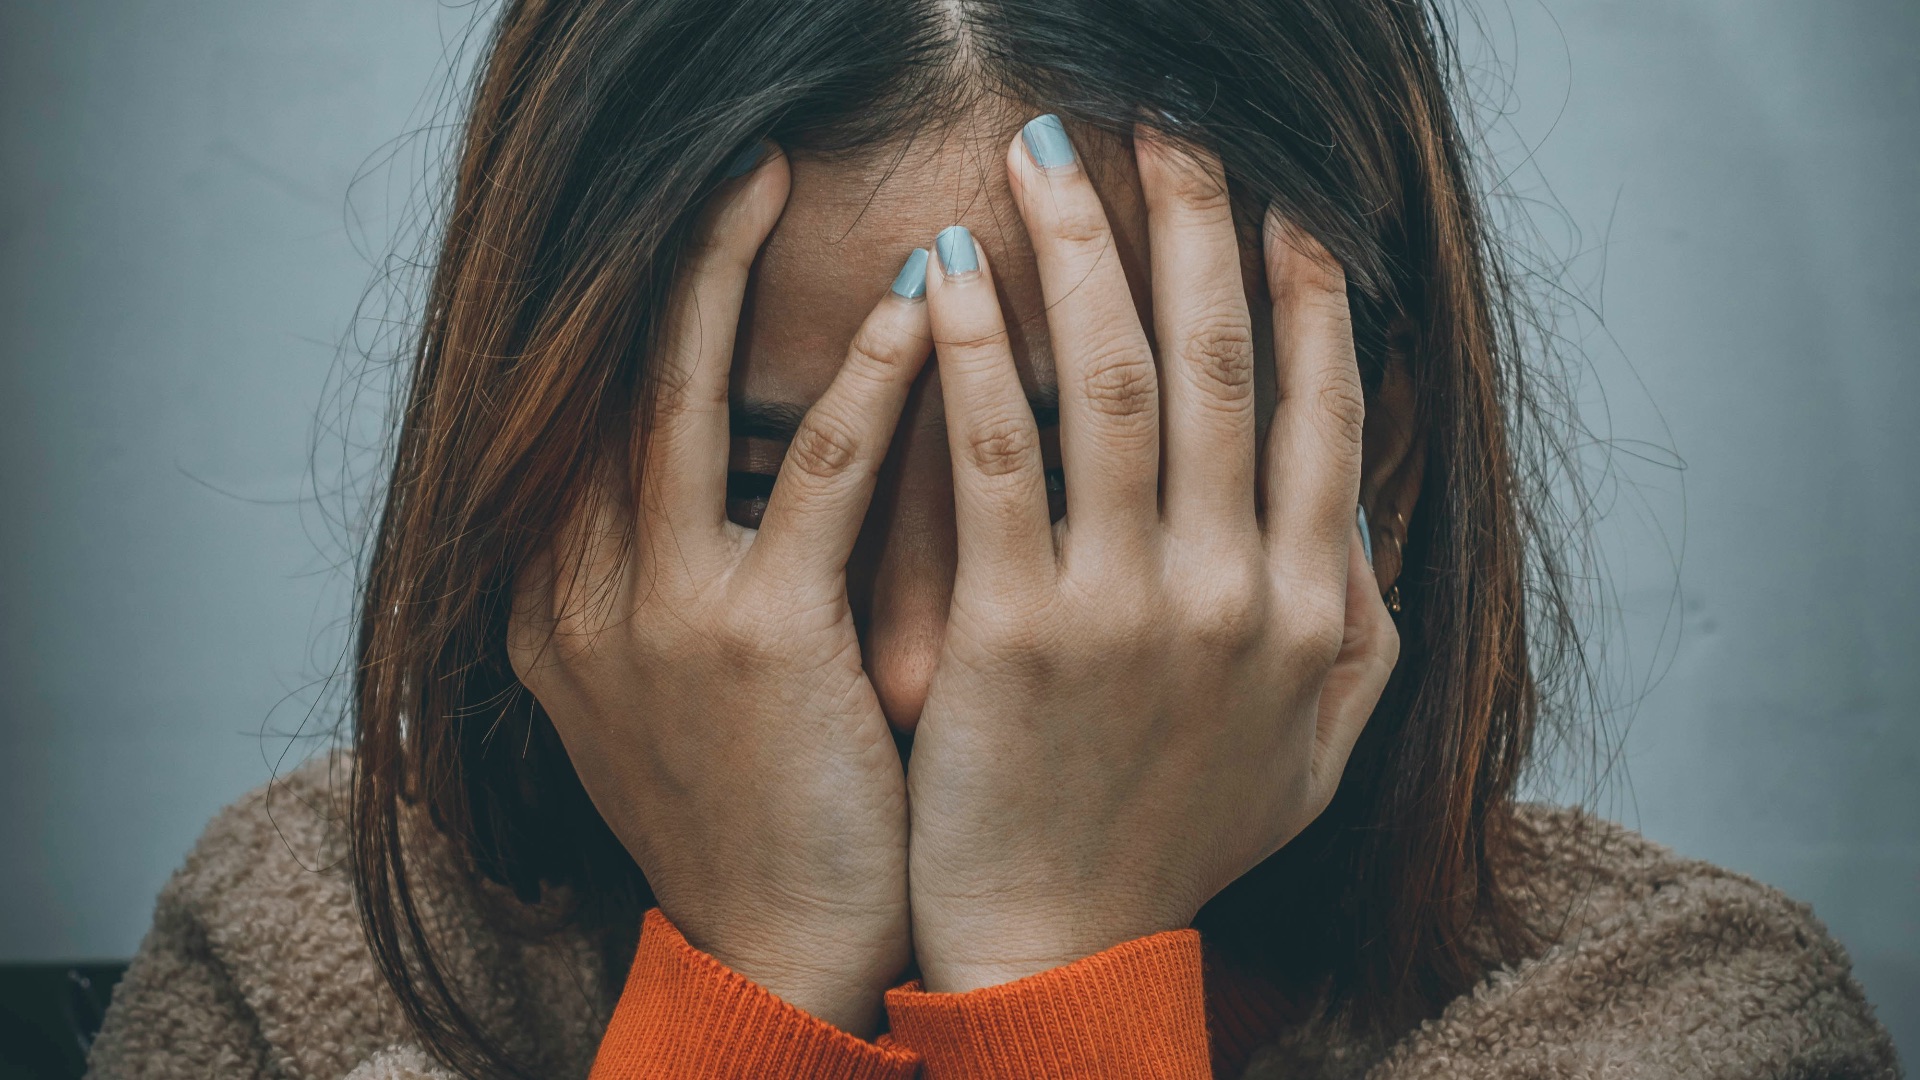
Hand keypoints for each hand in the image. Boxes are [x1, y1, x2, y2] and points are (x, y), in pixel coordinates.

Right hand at [506, 147, 930, 1035]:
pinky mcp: (753, 640)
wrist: (775, 952)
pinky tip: (919, 310)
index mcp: (550, 602)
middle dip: (668, 260)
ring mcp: (652, 613)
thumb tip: (740, 461)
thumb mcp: (668, 687)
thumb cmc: (751, 811)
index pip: (580, 416)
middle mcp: (573, 593)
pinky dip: (867, 381)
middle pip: (607, 379)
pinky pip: (817, 475)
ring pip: (680, 397)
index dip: (635, 311)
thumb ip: (666, 575)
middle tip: (734, 165)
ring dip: (729, 274)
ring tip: (779, 178)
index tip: (695, 228)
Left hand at [904, 119, 1399, 991]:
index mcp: (1311, 607)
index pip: (1321, 410)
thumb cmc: (1177, 843)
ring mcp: (1128, 608)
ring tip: (1048, 154)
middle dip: (1196, 226)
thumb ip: (1359, 626)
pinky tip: (945, 270)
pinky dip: (973, 353)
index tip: (1283, 203)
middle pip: (1219, 363)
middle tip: (1168, 126)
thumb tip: (1359, 506)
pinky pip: (996, 457)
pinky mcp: (1016, 631)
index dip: (1307, 293)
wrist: (1062, 951)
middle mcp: (1236, 591)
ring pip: (1113, 382)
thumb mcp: (1314, 751)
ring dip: (1084, 250)